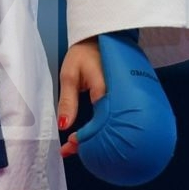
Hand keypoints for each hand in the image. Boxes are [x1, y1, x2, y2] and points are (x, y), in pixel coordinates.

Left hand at [56, 29, 176, 185]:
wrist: (101, 38)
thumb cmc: (84, 54)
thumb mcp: (70, 74)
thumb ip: (68, 100)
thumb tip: (64, 126)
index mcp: (105, 90)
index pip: (99, 122)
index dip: (86, 137)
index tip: (72, 144)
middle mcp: (119, 97)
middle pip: (108, 129)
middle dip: (90, 144)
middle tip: (71, 151)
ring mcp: (124, 99)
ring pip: (113, 126)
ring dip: (96, 138)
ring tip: (77, 147)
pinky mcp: (124, 100)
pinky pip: (115, 118)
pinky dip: (103, 129)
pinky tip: (92, 137)